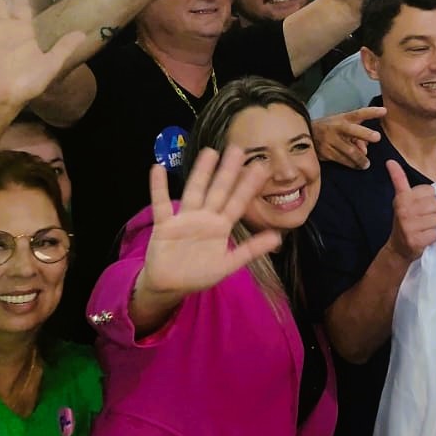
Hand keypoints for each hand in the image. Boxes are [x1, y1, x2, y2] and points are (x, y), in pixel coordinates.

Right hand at [139, 147, 279, 297]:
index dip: (248, 186)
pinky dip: (158, 187)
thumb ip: (250, 250)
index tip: (261, 167)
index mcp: (220, 227)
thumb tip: (278, 237)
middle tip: (238, 148)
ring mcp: (185, 219)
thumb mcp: (227, 264)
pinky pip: (161, 204)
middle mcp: (205, 218)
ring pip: (195, 191)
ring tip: (209, 152)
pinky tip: (157, 168)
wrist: (169, 286)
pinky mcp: (165, 225)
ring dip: (201, 173)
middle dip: (228, 171)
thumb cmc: (198, 274)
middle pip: (218, 190)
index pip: (237, 203)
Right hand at [311, 106, 386, 169]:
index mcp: (343, 118)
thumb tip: (365, 150)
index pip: (358, 113)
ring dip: (360, 159)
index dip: (371, 112)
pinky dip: (351, 164)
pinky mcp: (325, 152)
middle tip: (377, 137)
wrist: (305, 134)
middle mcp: (337, 128)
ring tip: (367, 164)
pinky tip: (357, 166)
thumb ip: (357, 135)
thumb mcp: (342, 125)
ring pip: (349, 151)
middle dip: (365, 133)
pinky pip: (342, 160)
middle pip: (352, 130)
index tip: (384, 111)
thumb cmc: (330, 128)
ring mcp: (330, 140)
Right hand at [386, 160, 435, 262]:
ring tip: (424, 227)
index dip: (430, 197)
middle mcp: (403, 210)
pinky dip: (433, 236)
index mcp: (402, 197)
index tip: (420, 203)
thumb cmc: (406, 220)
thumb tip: (392, 162)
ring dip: (434, 225)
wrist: (398, 247)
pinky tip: (424, 237)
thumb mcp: (403, 200)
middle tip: (423, 217)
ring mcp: (408, 226)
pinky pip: (435, 233)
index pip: (430, 190)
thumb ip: (403, 181)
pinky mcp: (414, 240)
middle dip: (433, 211)